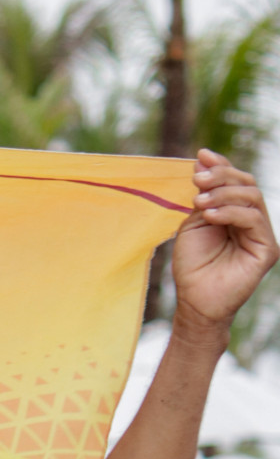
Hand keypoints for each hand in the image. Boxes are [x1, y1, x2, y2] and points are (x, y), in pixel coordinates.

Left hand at [173, 150, 278, 332]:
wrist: (194, 302)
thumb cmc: (192, 266)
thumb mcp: (194, 223)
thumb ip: (203, 196)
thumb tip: (204, 158)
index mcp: (236, 213)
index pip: (236, 182)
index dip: (221, 166)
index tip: (201, 156)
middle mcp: (252, 221)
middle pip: (247, 185)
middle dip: (222, 177)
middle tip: (198, 179)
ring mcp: (262, 234)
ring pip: (253, 198)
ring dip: (224, 194)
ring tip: (199, 201)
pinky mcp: (267, 249)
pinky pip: (254, 220)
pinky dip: (231, 213)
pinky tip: (210, 215)